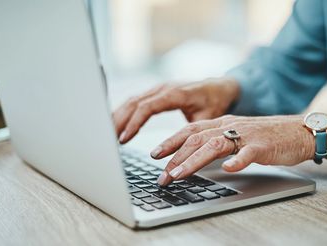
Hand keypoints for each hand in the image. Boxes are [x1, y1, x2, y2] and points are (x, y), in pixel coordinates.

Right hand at [113, 77, 239, 143]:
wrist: (219, 87)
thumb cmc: (214, 101)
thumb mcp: (208, 117)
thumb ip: (194, 130)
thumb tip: (182, 149)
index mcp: (175, 93)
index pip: (148, 106)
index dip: (134, 122)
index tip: (125, 138)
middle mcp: (164, 88)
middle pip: (134, 102)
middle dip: (119, 121)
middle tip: (108, 140)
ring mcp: (158, 89)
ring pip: (132, 101)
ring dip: (118, 117)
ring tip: (108, 135)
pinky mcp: (155, 93)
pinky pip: (136, 101)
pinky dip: (124, 113)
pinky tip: (116, 125)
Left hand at [154, 114, 326, 185]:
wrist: (298, 131)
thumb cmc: (265, 136)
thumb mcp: (236, 135)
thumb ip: (216, 142)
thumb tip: (192, 157)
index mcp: (222, 123)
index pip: (190, 130)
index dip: (171, 141)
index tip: (155, 154)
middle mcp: (230, 126)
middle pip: (196, 139)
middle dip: (174, 156)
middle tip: (162, 175)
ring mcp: (246, 135)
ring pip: (215, 145)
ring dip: (193, 161)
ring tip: (178, 174)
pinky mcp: (263, 146)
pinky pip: (248, 153)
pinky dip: (237, 161)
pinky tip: (228, 170)